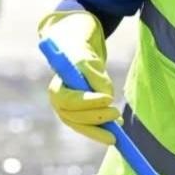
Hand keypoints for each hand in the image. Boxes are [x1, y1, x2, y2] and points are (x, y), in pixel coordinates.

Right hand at [40, 10, 119, 144]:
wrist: (77, 44)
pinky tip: (117, 129)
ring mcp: (68, 109)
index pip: (69, 101)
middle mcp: (59, 101)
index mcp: (56, 87)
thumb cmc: (79, 48)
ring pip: (81, 124)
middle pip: (74, 117)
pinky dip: (101, 128)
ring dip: (99, 128)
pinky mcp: (80, 113)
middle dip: (96, 118)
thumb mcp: (86, 56)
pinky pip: (89, 125)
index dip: (88, 103)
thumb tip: (106, 96)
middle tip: (116, 114)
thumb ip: (93, 75)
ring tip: (118, 130)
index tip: (108, 99)